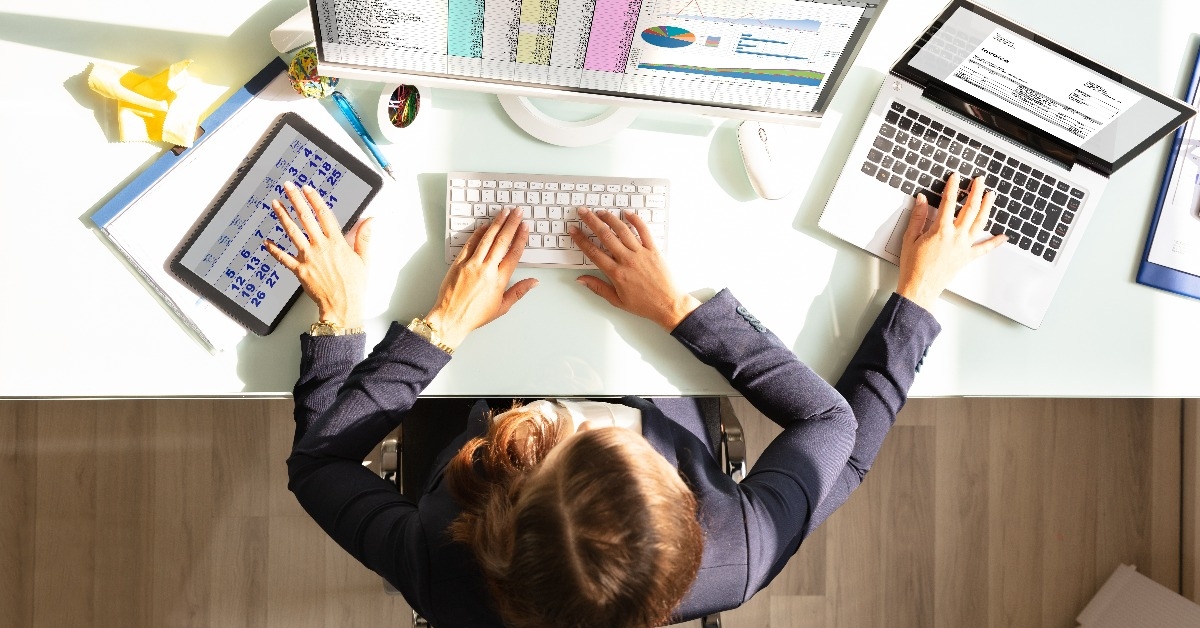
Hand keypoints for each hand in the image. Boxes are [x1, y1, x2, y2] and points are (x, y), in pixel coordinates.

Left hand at [264, 181, 371, 328]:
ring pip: (293, 232)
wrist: (343, 306)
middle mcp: (321, 246)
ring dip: (283, 216)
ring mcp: (308, 258)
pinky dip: (274, 250)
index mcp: (337, 242)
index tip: (307, 188)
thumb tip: (370, 220)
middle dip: (296, 200)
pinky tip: (266, 241)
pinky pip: (284, 258)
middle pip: (306, 218)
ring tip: (275, 204)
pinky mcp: (299, 270)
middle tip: (288, 186)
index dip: (315, 199)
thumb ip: (364, 238)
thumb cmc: (354, 286)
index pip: (324, 214)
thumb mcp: (364, 259)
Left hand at [425, 207, 537, 347]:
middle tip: (517, 212)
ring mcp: (471, 264)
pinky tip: (485, 225)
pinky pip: (470, 244)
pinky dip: (478, 233)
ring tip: (504, 213)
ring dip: (497, 224)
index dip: (521, 238)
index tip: (525, 227)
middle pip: (502, 241)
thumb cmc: (475, 315)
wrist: (450, 318)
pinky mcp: (458, 263)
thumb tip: (534, 282)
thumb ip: (519, 291)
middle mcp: (486, 269)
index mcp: (499, 280)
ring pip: (487, 239)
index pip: (513, 253)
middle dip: (511, 224)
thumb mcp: (502, 307)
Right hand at [569, 207, 698, 330]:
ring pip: (622, 230)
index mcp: (616, 273)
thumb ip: (598, 288)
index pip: (593, 252)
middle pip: (605, 236)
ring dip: (610, 218)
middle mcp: (627, 260)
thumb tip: (580, 279)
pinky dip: (636, 220)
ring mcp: (641, 253)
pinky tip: (627, 213)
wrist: (669, 304)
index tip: (574, 230)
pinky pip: (644, 231)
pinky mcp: (654, 250)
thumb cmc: (644, 305)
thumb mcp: (617, 301)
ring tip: (600, 211)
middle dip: (591, 222)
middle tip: (583, 212)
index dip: (581, 240)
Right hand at [896, 173, 1006, 310]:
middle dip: (976, 192)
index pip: (949, 202)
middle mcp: (956, 236)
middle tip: (979, 181)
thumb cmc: (914, 265)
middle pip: (970, 209)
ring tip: (991, 196)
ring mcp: (964, 247)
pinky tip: (1002, 236)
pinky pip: (985, 248)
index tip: (956, 177)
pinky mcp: (967, 257)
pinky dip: (995, 242)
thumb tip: (921, 200)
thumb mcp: (910, 238)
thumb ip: (918, 217)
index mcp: (941, 230)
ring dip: (987, 207)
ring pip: (980, 223)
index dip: (953, 187)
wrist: (920, 287)